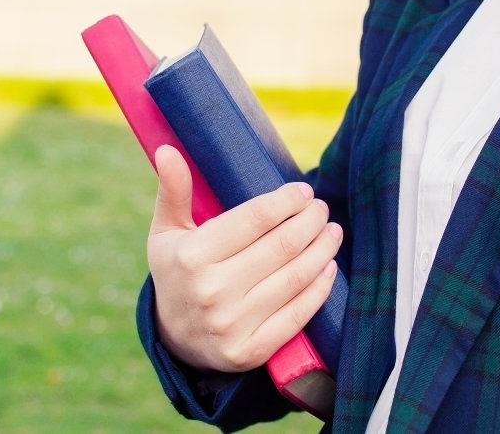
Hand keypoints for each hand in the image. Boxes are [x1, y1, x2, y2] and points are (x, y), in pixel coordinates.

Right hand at [146, 144, 342, 371]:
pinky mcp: (250, 351)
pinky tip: (329, 267)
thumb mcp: (166, 232)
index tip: (303, 192)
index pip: (255, 218)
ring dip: (322, 250)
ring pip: (294, 278)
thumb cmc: (177, 272)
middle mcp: (211, 291)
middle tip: (322, 209)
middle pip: (282, 246)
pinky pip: (297, 315)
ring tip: (333, 231)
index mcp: (192, 256)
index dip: (286, 201)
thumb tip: (168, 148)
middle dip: (311, 221)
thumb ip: (172, 190)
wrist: (173, 340)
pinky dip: (320, 289)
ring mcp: (231, 324)